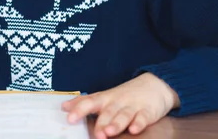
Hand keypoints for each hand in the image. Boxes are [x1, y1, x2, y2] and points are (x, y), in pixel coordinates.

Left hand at [62, 73, 179, 137]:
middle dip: (101, 123)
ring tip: (109, 132)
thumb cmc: (124, 95)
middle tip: (95, 133)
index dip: (79, 110)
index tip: (69, 118)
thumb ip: (85, 102)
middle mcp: (117, 102)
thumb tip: (63, 107)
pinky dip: (139, 123)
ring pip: (124, 115)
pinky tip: (134, 129)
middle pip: (107, 112)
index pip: (90, 102)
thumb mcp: (104, 97)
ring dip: (116, 123)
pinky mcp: (147, 111)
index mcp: (105, 98)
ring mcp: (133, 106)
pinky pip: (143, 117)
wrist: (154, 85)